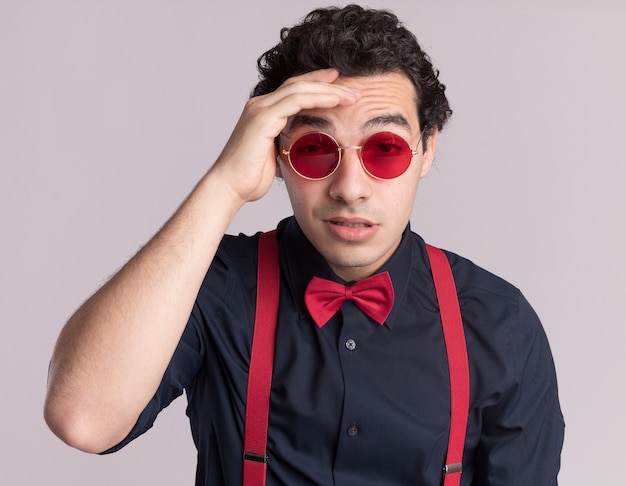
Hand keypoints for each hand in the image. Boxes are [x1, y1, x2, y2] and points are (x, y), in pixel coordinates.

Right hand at [211, 69, 360, 203]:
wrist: (230, 187)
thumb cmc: (250, 178)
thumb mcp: (276, 157)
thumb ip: (288, 146)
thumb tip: (304, 150)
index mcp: (263, 113)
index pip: (295, 91)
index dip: (318, 85)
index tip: (341, 87)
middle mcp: (260, 105)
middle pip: (300, 84)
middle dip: (329, 84)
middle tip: (354, 89)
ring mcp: (260, 109)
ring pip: (300, 89)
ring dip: (329, 90)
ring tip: (352, 95)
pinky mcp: (263, 117)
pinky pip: (295, 101)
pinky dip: (318, 98)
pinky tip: (335, 100)